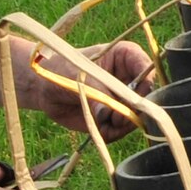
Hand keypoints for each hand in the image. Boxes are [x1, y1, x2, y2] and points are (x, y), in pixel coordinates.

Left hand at [34, 41, 155, 141]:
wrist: (43, 86)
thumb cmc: (61, 68)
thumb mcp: (78, 75)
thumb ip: (96, 93)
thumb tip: (108, 114)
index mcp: (126, 57)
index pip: (147, 69)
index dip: (145, 84)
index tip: (134, 97)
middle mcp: (130, 79)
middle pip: (146, 97)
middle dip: (134, 110)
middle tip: (117, 116)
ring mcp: (122, 101)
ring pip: (136, 116)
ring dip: (123, 123)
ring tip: (105, 119)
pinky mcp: (112, 119)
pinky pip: (120, 130)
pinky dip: (112, 132)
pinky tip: (99, 126)